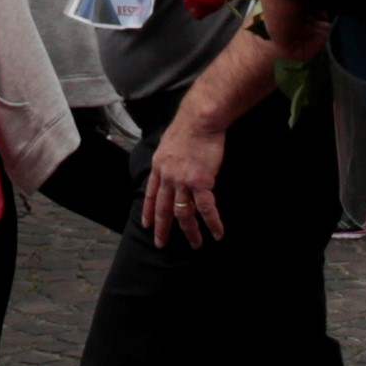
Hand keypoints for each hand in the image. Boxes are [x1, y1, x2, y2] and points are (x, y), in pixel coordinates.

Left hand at [140, 110, 232, 247]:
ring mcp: (183, 182)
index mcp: (159, 167)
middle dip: (162, 229)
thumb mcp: (168, 142)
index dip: (149, 211)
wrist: (199, 120)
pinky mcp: (201, 183)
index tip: (147, 225)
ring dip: (190, 232)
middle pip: (163, 209)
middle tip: (161, 244)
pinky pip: (206, 209)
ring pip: (184, 214)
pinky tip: (217, 233)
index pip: (151, 195)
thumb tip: (171, 161)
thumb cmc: (188, 126)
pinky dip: (212, 223)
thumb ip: (168, 157)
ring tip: (196, 244)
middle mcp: (168, 178)